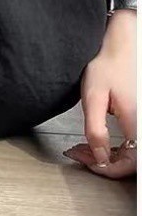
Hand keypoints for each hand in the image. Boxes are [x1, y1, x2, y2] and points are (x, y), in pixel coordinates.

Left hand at [65, 11, 136, 178]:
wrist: (122, 47)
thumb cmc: (108, 66)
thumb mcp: (93, 98)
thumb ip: (95, 129)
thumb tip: (99, 156)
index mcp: (137, 122)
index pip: (131, 163)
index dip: (108, 169)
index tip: (87, 161)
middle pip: (133, 161)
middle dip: (104, 163)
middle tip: (80, 153)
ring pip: (134, 154)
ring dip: (109, 156)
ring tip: (85, 148)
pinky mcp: (141, 119)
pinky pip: (134, 143)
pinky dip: (116, 147)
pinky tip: (100, 142)